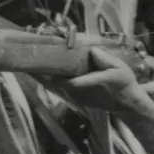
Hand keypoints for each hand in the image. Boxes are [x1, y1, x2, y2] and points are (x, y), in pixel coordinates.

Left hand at [39, 47, 153, 113]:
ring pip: (55, 86)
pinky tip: (43, 70)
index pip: (68, 81)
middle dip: (41, 72)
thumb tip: (90, 50)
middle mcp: (80, 93)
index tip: (39, 64)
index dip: (52, 75)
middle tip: (27, 59)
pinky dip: (50, 79)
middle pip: (55, 83)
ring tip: (31, 62)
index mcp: (92, 83)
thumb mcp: (119, 68)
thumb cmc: (124, 83)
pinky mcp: (75, 99)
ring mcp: (76, 98)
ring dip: (44, 75)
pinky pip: (58, 87)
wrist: (127, 103)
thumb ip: (104, 59)